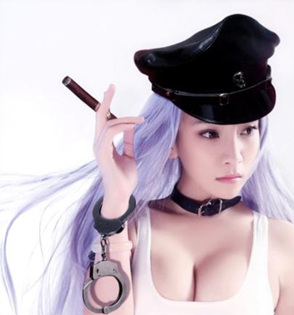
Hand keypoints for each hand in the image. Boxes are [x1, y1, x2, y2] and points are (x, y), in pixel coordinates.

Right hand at [93, 83, 144, 202]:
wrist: (121, 194)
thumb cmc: (124, 179)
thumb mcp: (130, 156)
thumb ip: (129, 142)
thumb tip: (131, 128)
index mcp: (104, 144)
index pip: (103, 121)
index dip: (106, 106)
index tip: (110, 92)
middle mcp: (99, 144)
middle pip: (99, 117)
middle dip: (105, 101)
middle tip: (111, 86)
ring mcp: (99, 149)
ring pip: (108, 124)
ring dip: (125, 119)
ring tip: (140, 120)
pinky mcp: (103, 154)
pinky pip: (110, 133)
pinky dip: (122, 127)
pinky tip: (133, 125)